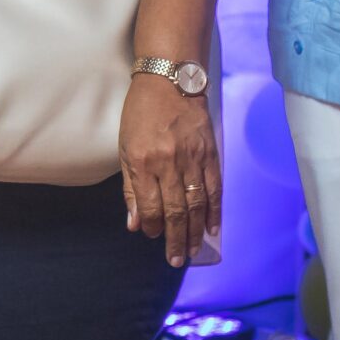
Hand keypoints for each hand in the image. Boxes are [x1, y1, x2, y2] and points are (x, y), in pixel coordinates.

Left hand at [120, 75, 220, 266]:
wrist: (170, 80)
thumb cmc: (141, 113)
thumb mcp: (125, 147)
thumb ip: (130, 187)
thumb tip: (134, 222)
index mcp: (143, 162)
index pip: (149, 206)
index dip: (151, 226)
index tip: (152, 236)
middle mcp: (169, 163)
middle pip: (175, 211)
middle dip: (175, 239)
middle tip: (176, 260)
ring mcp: (192, 159)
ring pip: (197, 204)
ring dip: (195, 232)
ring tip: (193, 251)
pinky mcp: (210, 153)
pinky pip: (214, 188)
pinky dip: (215, 211)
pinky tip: (213, 228)